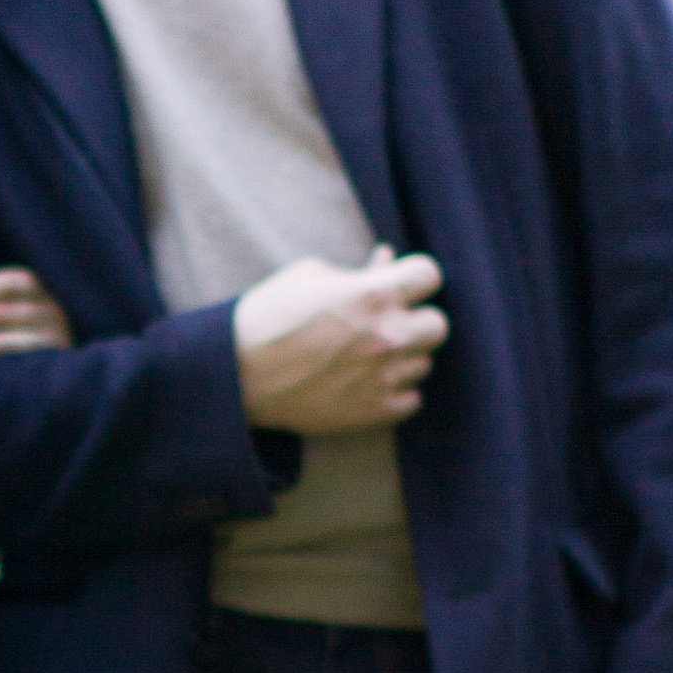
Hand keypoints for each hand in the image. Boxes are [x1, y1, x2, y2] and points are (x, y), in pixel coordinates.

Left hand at [0, 263, 74, 353]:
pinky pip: (15, 346)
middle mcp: (52, 303)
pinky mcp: (55, 350)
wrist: (66, 364)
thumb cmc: (31, 323)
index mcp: (41, 286)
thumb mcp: (12, 301)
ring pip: (7, 322)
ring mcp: (56, 327)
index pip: (7, 282)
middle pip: (3, 304)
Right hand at [232, 247, 445, 432]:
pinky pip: (412, 399)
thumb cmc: (268, 316)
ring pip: (424, 363)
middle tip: (386, 322)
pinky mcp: (373, 412)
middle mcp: (386, 336)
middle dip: (415, 319)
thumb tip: (387, 260)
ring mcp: (382, 377)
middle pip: (438, 325)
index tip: (396, 284)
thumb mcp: (309, 275)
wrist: (235, 375)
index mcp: (371, 295)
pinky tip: (368, 381)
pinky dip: (395, 390)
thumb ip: (357, 270)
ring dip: (403, 356)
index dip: (412, 277)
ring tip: (368, 354)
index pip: (429, 275)